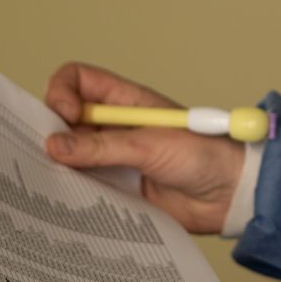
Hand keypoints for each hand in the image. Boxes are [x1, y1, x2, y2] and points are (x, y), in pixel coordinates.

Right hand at [43, 62, 243, 234]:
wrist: (231, 195)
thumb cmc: (205, 156)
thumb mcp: (150, 146)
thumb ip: (101, 147)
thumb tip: (54, 146)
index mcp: (126, 102)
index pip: (79, 81)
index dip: (62, 92)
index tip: (65, 116)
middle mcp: (115, 127)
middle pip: (66, 119)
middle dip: (52, 131)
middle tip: (50, 153)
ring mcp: (115, 158)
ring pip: (71, 155)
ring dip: (61, 165)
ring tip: (56, 179)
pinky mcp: (118, 188)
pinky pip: (85, 186)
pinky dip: (74, 191)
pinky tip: (70, 200)